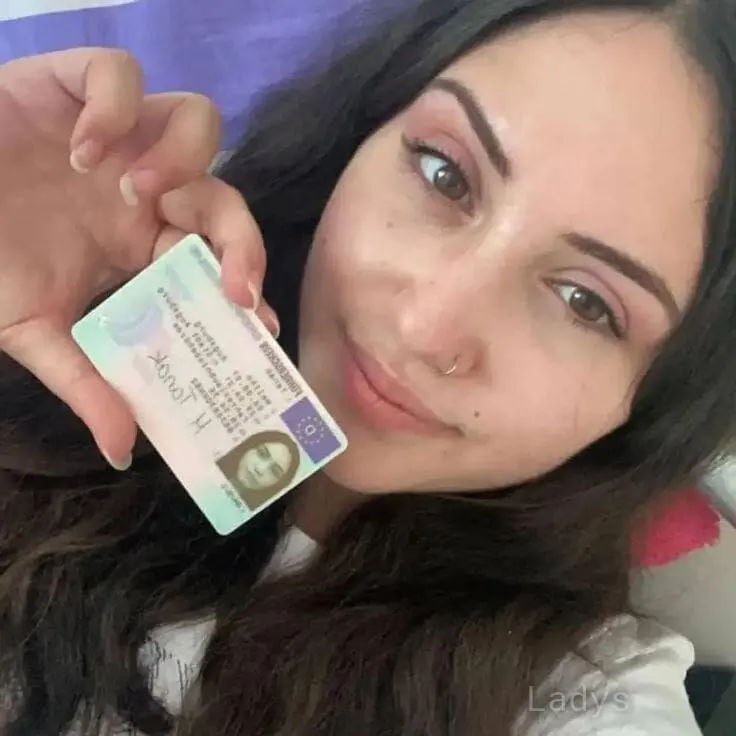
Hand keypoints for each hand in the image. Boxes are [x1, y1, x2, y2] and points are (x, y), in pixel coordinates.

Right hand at [0, 48, 275, 467]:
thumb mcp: (37, 331)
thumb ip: (86, 382)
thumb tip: (121, 450)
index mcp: (146, 243)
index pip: (218, 258)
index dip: (245, 284)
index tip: (257, 320)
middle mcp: (146, 190)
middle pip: (224, 196)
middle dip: (240, 237)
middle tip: (230, 278)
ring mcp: (119, 135)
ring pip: (196, 123)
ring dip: (181, 162)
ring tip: (137, 194)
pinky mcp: (75, 84)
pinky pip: (121, 74)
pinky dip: (114, 108)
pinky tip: (81, 151)